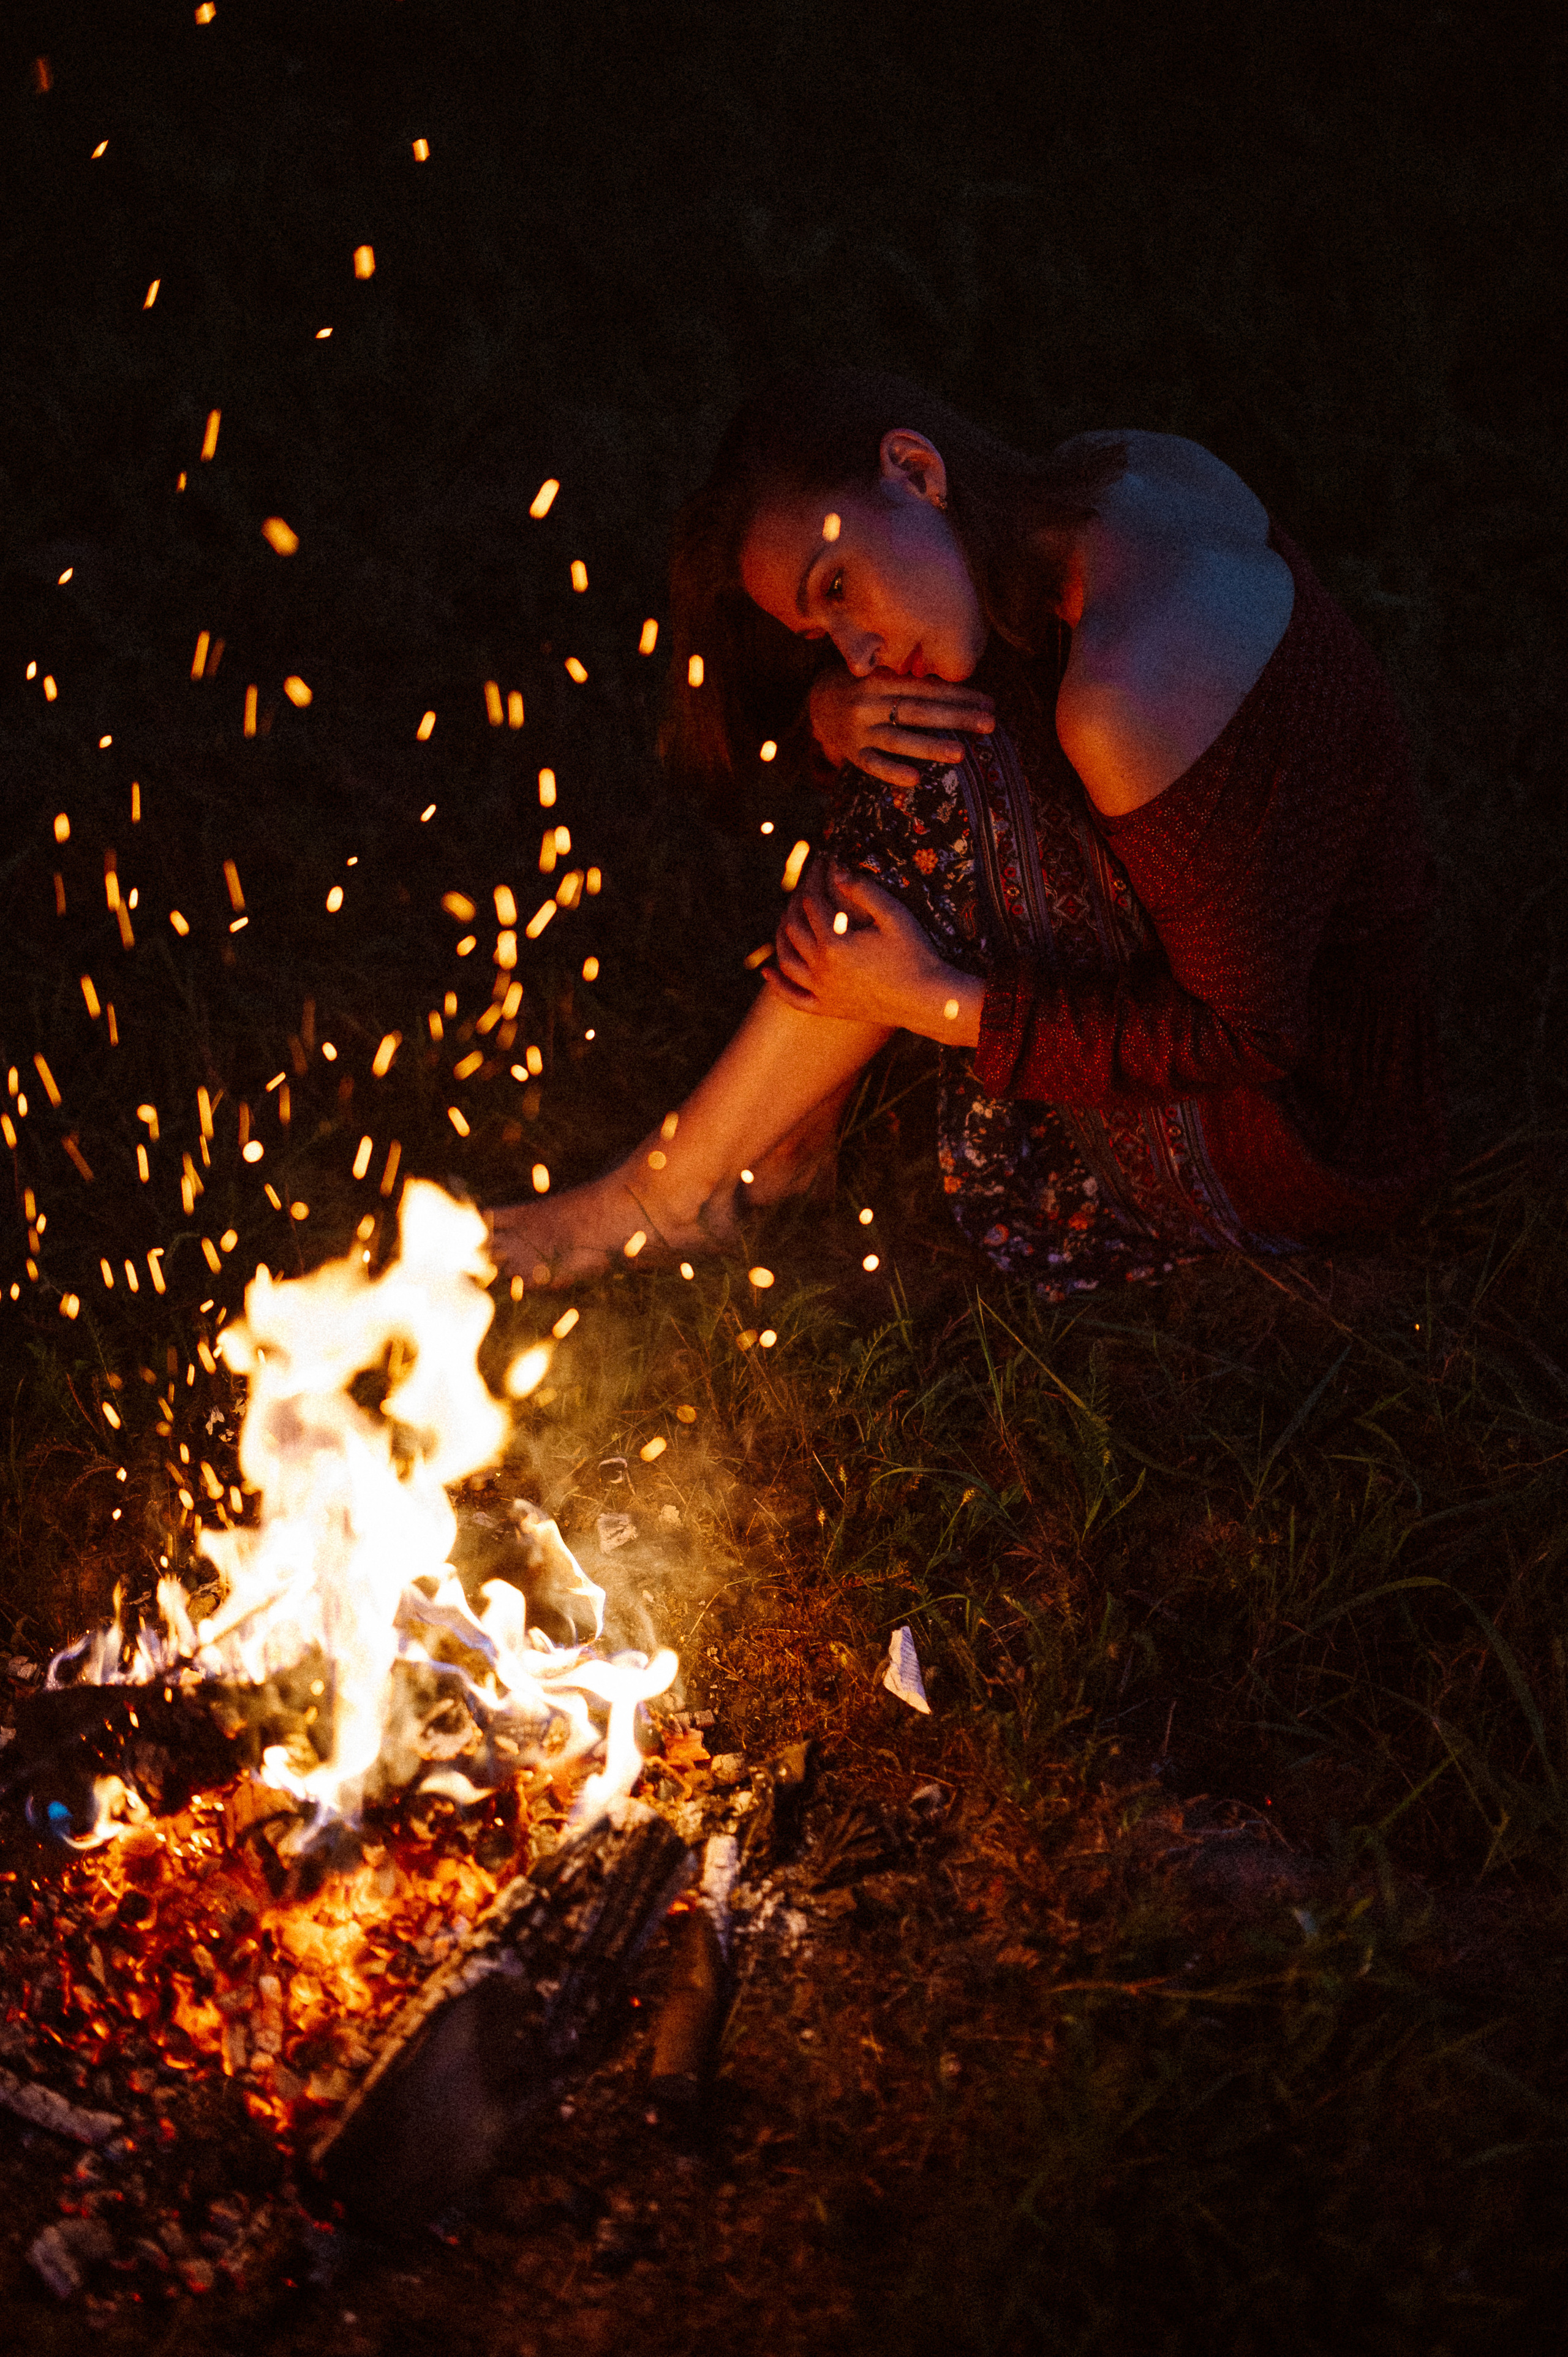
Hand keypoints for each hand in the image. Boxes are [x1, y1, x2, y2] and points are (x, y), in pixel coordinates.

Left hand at [764, 859, 982, 1042]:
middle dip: (795, 906)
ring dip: (780, 939)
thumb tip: (836, 872)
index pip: (812, 905)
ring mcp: (822, 991)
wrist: (926, 1000)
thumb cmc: (916, 954)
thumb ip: (864, 891)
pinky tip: (767, 971)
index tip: (820, 866)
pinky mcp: (828, 1008)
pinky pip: (793, 998)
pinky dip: (777, 985)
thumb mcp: (894, 916)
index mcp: (835, 943)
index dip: (815, 881)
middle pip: (794, 930)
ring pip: (787, 962)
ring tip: (784, 922)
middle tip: (805, 890)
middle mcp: (822, 968)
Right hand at [808, 664, 993, 786]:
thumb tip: (960, 693)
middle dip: (956, 718)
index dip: (959, 696)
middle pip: (919, 712)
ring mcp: (860, 730)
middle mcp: (870, 703)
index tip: (989, 703)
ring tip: (960, 753)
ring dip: (930, 746)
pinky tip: (916, 779)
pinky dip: (893, 772)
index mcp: (883, 680)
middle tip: (989, 724)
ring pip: (899, 739)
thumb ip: (912, 683)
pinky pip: (873, 765)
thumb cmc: (863, 686)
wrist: (816, 700)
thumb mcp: (883, 675)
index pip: (927, 689)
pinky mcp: (852, 753)